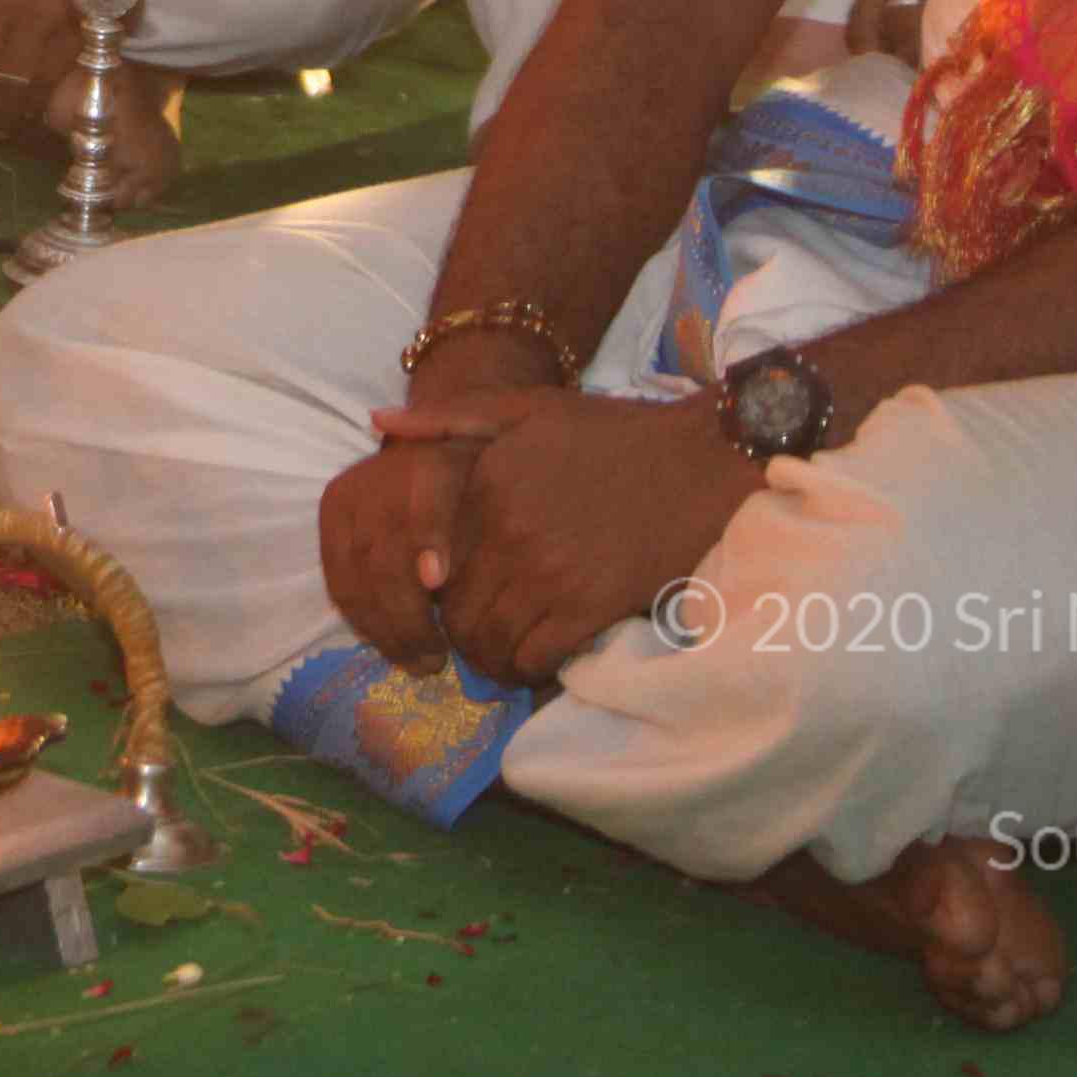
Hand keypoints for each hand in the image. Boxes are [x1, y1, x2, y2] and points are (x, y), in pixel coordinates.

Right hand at [318, 436, 485, 669]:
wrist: (432, 438)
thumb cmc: (480, 462)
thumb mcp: (502, 461)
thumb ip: (493, 497)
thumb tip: (437, 559)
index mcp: (426, 463)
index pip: (419, 507)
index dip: (426, 541)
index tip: (438, 585)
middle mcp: (377, 481)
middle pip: (382, 559)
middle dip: (408, 617)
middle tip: (438, 658)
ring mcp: (347, 501)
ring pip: (355, 580)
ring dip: (385, 631)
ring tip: (421, 661)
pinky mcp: (330, 518)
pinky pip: (338, 583)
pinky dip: (363, 621)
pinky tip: (393, 643)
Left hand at [365, 386, 762, 688]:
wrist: (699, 458)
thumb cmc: (612, 432)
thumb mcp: (526, 408)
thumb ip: (449, 418)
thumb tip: (377, 422)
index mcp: (485, 485)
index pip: (432, 559)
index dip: (435, 589)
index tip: (448, 599)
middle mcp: (508, 532)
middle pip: (456, 610)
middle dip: (460, 634)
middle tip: (475, 640)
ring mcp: (549, 572)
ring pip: (490, 641)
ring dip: (490, 659)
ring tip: (501, 657)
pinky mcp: (590, 605)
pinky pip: (536, 657)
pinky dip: (528, 668)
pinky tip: (536, 661)